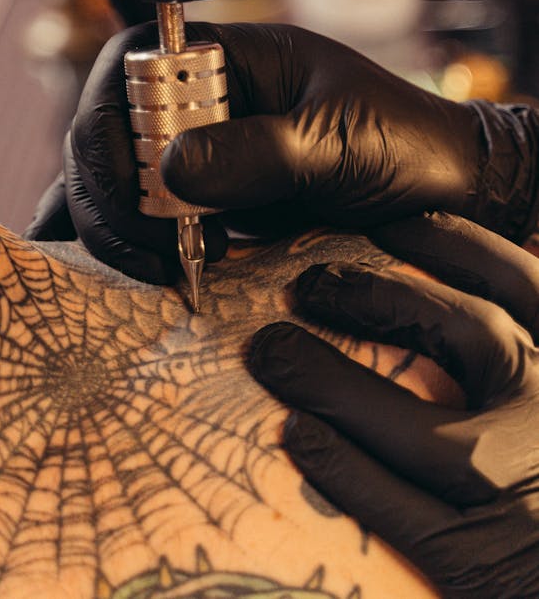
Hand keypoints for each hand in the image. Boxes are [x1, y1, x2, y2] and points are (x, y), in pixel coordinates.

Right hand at [26, 21, 538, 281]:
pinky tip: (135, 273)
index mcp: (232, 58)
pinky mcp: (208, 207)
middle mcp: (205, 102)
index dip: (110, 111)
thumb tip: (170, 167)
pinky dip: (126, 244)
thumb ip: (259, 149)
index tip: (132, 173)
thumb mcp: (339, 142)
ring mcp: (203, 156)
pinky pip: (145, 219)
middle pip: (109, 126)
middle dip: (108, 185)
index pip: (134, 62)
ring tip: (153, 267)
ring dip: (114, 223)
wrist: (449, 199)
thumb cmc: (407, 146)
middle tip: (142, 244)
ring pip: (117, 178)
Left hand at [250, 212, 538, 598]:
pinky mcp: (486, 561)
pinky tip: (298, 436)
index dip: (453, 244)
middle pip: (465, 331)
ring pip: (420, 424)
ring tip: (272, 353)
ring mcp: (523, 491)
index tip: (387, 223)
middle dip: (377, 297)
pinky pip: (402, 509)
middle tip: (307, 285)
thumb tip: (534, 238)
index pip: (520, 283)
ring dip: (333, 382)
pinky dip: (346, 469)